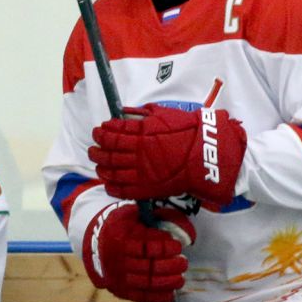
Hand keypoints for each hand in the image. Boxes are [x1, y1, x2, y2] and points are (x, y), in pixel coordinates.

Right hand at [82, 201, 195, 301]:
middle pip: (148, 267)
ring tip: (180, 279)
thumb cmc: (122, 227)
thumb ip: (154, 216)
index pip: (146, 246)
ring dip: (167, 283)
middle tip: (183, 263)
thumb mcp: (132, 214)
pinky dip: (157, 297)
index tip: (178, 246)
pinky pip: (140, 297)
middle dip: (170, 266)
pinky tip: (170, 294)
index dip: (165, 247)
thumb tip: (179, 226)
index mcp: (120, 239)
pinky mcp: (120, 290)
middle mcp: (117, 260)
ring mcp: (117, 277)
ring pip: (146, 283)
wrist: (98, 245)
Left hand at [89, 105, 245, 207]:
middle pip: (108, 152)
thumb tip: (123, 112)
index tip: (98, 130)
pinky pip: (123, 189)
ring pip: (112, 171)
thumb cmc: (189, 131)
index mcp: (142, 133)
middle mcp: (138, 152)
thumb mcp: (164, 115)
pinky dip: (112, 186)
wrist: (208, 154)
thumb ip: (141, 114)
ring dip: (101, 167)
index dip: (102, 132)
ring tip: (99, 164)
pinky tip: (108, 182)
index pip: (113, 132)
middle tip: (93, 148)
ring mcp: (142, 171)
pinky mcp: (147, 187)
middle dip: (96, 150)